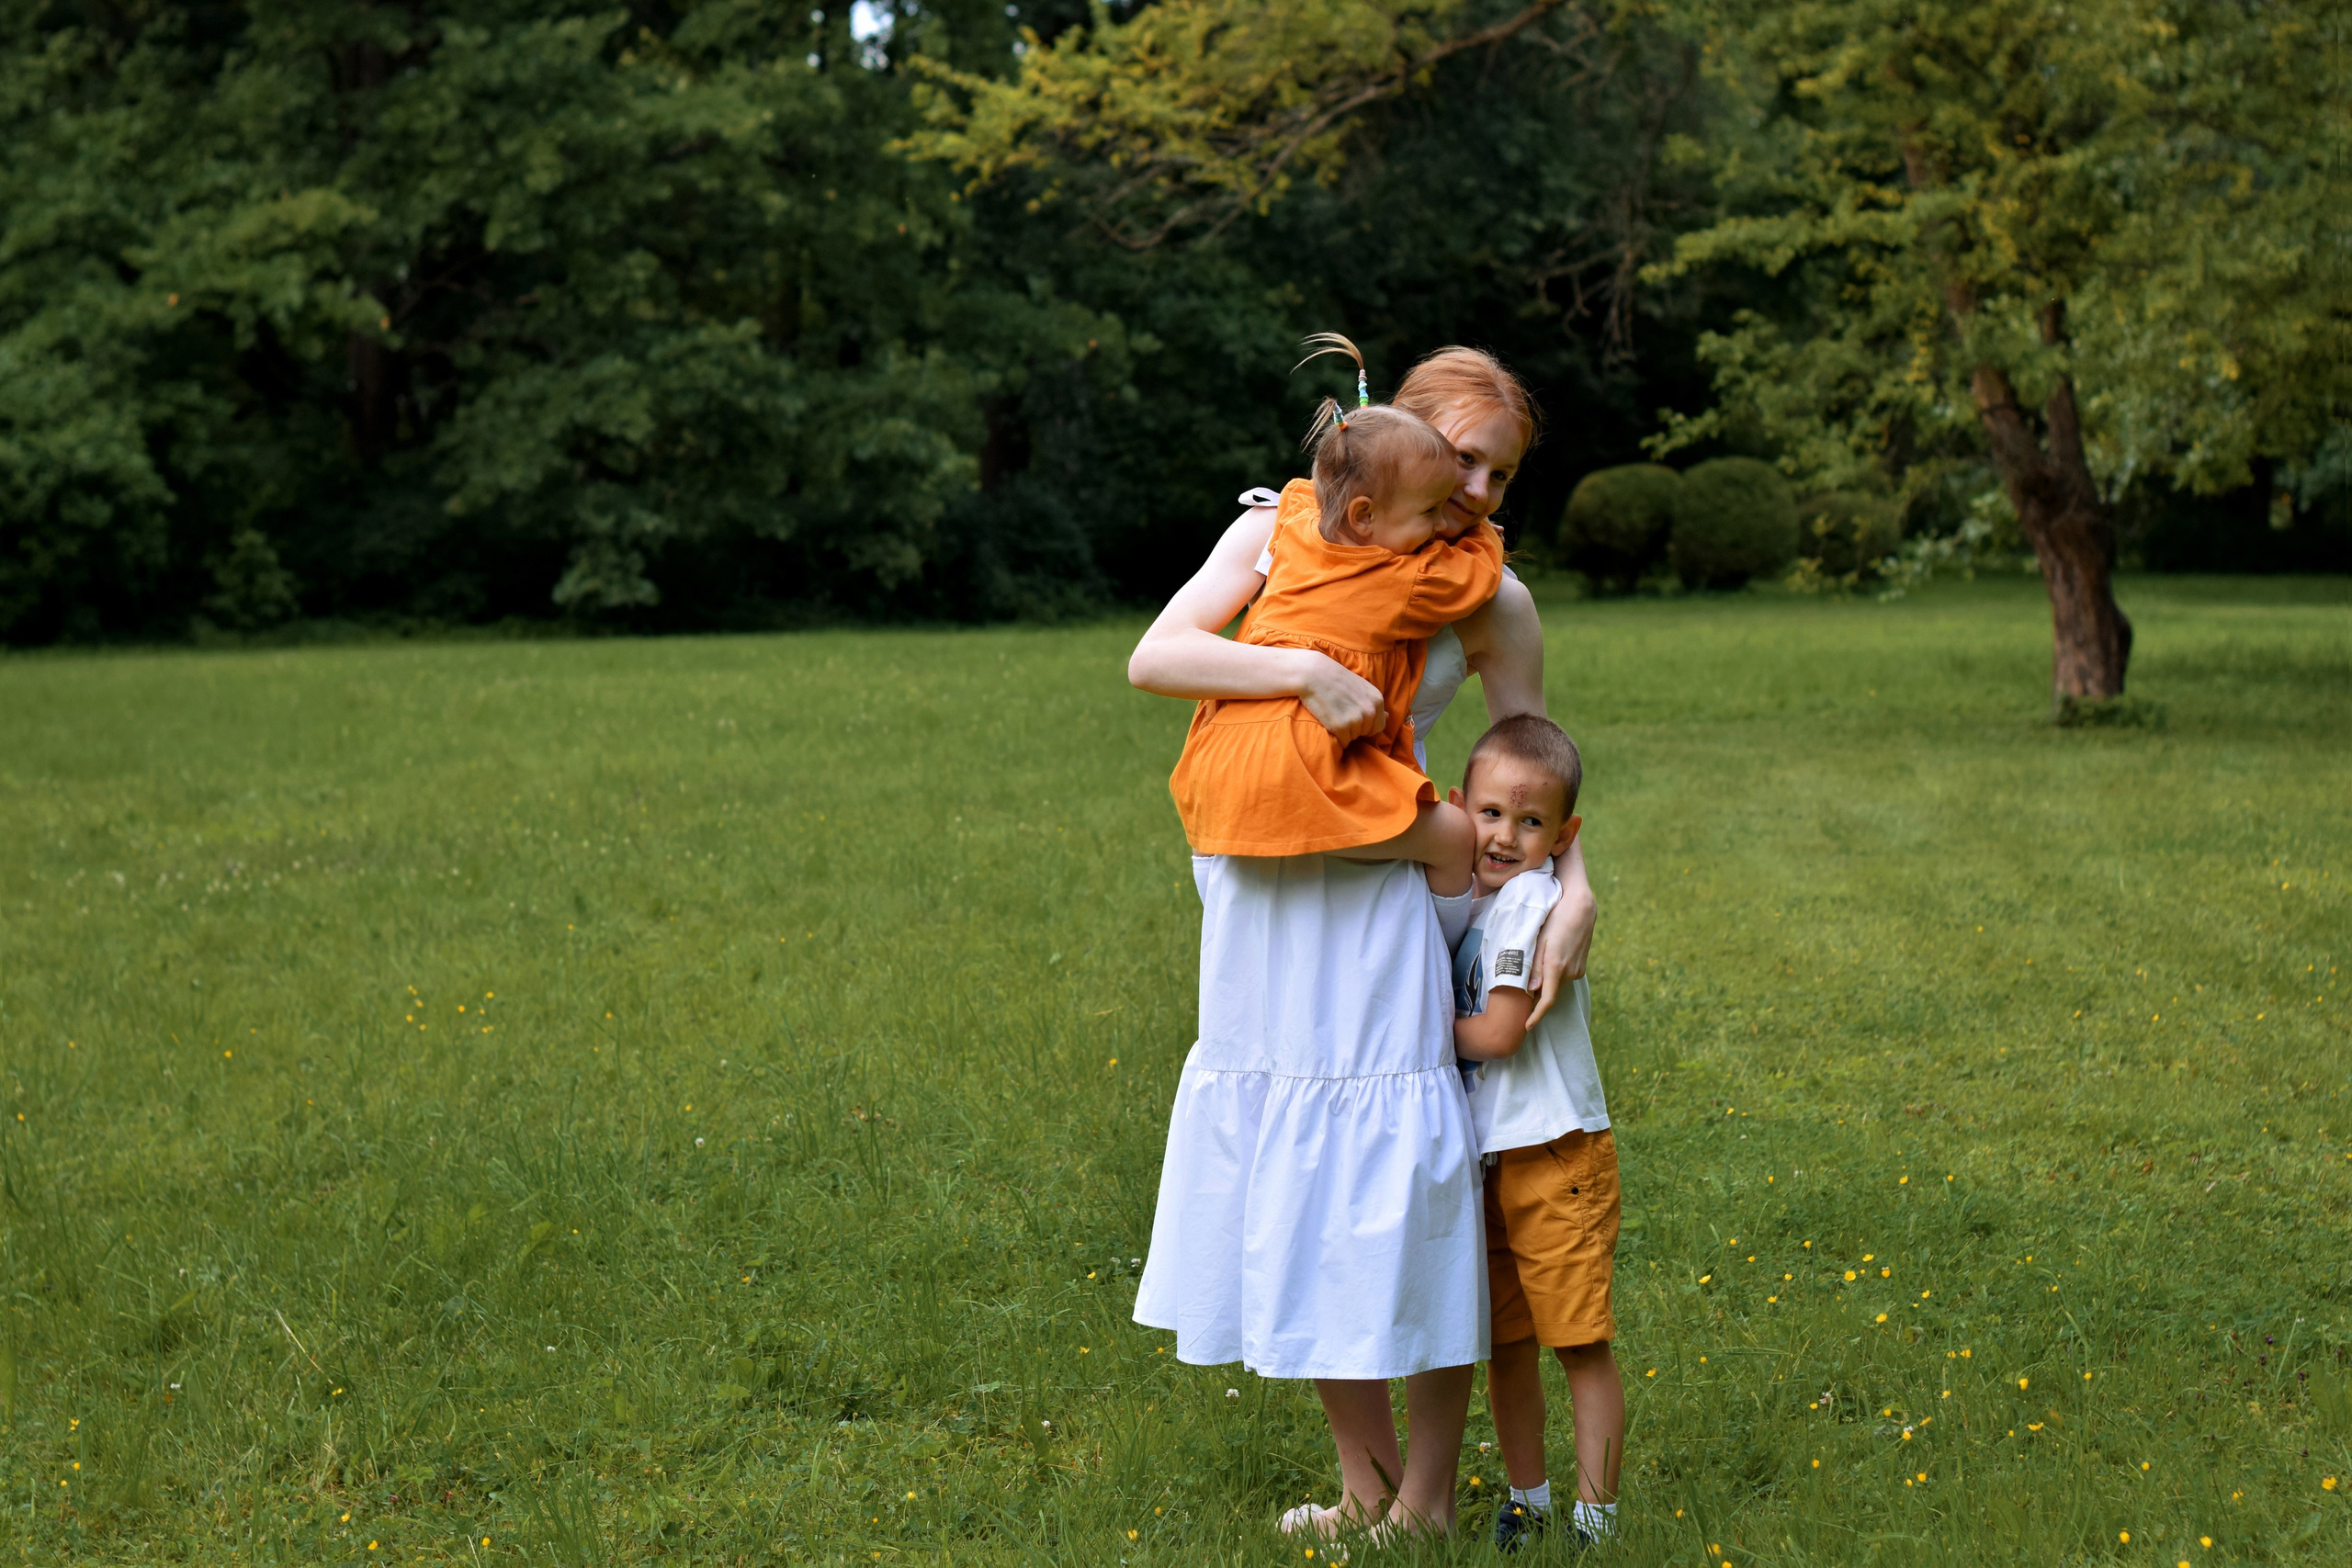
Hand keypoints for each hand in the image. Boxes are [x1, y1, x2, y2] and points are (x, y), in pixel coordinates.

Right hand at [1295, 652, 1386, 744]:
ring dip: (1344, 731)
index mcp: (1377, 700)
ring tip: (1334, 714)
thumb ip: (1374, 703)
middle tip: (1341, 712)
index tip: (1353, 716)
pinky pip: (1343, 742)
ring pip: (1353, 737)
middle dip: (1354, 728)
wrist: (1313, 674)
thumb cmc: (1336, 679)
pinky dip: (1336, 736)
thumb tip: (1388, 716)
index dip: (1365, 724)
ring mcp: (1356, 719)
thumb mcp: (1362, 687)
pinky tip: (1329, 721)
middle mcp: (1370, 711)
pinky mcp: (1341, 726)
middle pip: (1365, 733)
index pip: (1378, 726)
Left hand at [1523, 884, 1594, 1027]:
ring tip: (1535, 968)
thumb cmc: (1556, 919)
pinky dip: (1554, 975)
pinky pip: (1564, 977)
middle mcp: (1569, 972)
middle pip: (1549, 992)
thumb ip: (1535, 966)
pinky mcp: (1581, 967)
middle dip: (1536, 995)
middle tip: (1520, 992)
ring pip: (1556, 984)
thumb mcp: (1540, 940)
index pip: (1547, 1000)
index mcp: (1556, 967)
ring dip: (1546, 982)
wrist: (1581, 907)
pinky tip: (1549, 960)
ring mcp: (1577, 970)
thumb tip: (1531, 989)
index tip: (1527, 1026)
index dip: (1536, 1016)